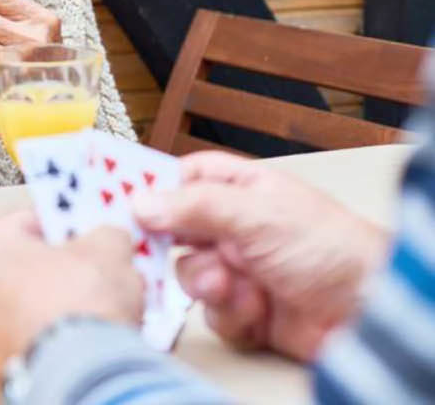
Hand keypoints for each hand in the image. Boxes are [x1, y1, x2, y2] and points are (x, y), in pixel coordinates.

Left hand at [0, 209, 142, 402]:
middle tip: (93, 279)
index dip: (61, 225)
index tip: (84, 235)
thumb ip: (105, 235)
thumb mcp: (110, 250)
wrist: (79, 379)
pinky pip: (22, 347)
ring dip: (50, 311)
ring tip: (90, 319)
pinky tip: (76, 350)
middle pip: (20, 270)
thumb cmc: (81, 311)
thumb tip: (109, 238)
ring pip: (19, 312)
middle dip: (58, 273)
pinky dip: (44, 345)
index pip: (24, 222)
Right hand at [133, 151, 389, 361]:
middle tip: (153, 248)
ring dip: (205, 282)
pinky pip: (209, 312)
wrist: (368, 313)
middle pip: (176, 229)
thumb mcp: (255, 214)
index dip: (154, 187)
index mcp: (243, 190)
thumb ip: (193, 206)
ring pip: (189, 273)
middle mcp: (238, 228)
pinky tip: (254, 308)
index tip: (122, 198)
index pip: (185, 178)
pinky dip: (227, 313)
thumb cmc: (331, 248)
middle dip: (170, 244)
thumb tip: (141, 201)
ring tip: (229, 285)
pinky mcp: (246, 311)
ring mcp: (240, 270)